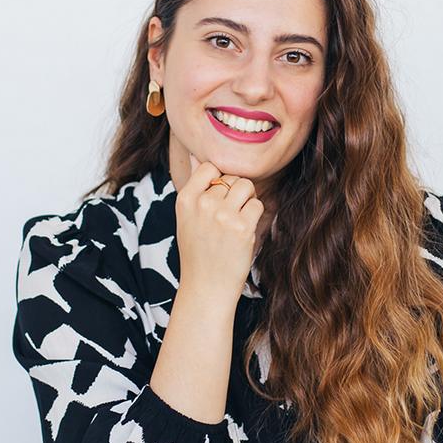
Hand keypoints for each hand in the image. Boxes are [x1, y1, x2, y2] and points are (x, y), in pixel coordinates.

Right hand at [174, 152, 264, 300]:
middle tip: (228, 218)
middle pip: (231, 177)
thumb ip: (193, 186)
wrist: (206, 287)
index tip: (218, 199)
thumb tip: (195, 155)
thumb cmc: (198, 252)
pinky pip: (257, 205)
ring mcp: (222, 215)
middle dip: (235, 193)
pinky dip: (255, 217)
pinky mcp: (242, 227)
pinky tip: (243, 232)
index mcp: (185, 199)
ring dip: (247, 201)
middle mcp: (202, 203)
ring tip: (237, 221)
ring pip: (247, 186)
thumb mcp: (186, 217)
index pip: (209, 166)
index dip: (219, 180)